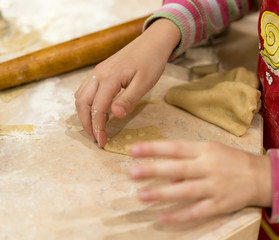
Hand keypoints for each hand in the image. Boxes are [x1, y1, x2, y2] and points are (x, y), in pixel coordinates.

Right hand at [74, 19, 179, 146]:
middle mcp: (98, 74)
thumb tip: (114, 116)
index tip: (102, 143)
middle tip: (96, 139)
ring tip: (96, 129)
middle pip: (82, 103)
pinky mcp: (101, 71)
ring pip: (81, 96)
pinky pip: (86, 90)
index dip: (98, 127)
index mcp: (109, 78)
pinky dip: (87, 104)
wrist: (152, 42)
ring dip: (85, 114)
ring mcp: (97, 72)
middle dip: (86, 123)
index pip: (97, 108)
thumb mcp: (144, 83)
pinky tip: (98, 112)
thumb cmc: (151, 62)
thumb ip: (128, 99)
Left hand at [128, 140, 271, 223]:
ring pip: (185, 190)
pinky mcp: (220, 204)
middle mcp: (208, 166)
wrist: (261, 176)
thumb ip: (189, 158)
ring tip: (142, 196)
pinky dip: (180, 215)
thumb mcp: (212, 151)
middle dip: (153, 170)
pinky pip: (197, 211)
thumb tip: (167, 172)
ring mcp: (214, 186)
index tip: (133, 150)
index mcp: (205, 150)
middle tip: (131, 172)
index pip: (175, 147)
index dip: (153, 148)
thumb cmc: (232, 160)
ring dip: (162, 193)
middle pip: (177, 168)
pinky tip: (164, 218)